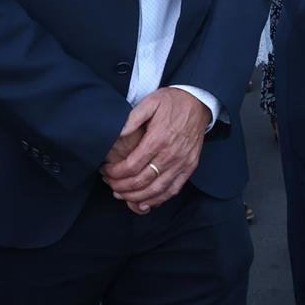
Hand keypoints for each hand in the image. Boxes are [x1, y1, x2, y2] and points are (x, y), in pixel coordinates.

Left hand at [100, 88, 209, 213]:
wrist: (199, 102)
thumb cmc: (172, 102)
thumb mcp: (150, 102)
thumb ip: (132, 118)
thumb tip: (117, 133)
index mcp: (158, 139)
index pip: (131, 166)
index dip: (115, 173)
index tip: (106, 171)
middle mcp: (171, 154)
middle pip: (141, 181)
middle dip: (121, 186)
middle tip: (109, 184)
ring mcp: (182, 163)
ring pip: (156, 190)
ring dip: (136, 196)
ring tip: (121, 194)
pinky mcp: (190, 167)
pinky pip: (173, 189)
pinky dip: (158, 199)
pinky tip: (145, 202)